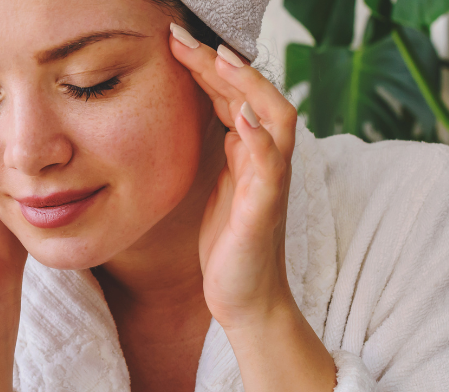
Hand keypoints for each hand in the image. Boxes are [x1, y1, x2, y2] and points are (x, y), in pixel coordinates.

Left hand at [170, 34, 298, 330]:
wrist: (245, 299)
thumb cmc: (229, 246)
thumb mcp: (218, 189)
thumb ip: (220, 153)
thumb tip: (209, 118)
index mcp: (250, 153)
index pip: (233, 95)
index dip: (208, 66)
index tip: (173, 41)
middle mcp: (266, 161)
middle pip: (255, 95)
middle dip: (221, 63)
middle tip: (183, 36)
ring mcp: (270, 183)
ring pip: (275, 119)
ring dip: (248, 88)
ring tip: (220, 61)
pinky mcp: (264, 210)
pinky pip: (270, 167)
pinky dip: (260, 139)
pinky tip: (241, 117)